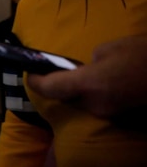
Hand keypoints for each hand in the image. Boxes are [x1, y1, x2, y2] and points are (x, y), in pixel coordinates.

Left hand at [28, 35, 146, 118]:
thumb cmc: (143, 55)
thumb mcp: (110, 48)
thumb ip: (90, 61)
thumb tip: (87, 70)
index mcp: (90, 84)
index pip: (51, 88)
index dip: (36, 82)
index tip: (31, 74)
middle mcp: (96, 105)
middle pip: (67, 97)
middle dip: (60, 85)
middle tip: (59, 70)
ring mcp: (111, 114)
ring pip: (84, 103)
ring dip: (80, 91)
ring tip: (88, 75)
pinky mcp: (123, 118)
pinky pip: (101, 106)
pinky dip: (97, 96)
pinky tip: (108, 83)